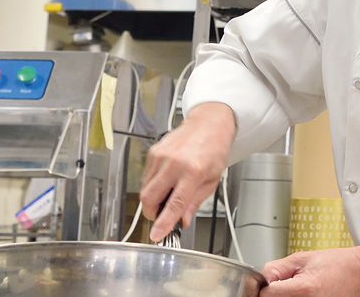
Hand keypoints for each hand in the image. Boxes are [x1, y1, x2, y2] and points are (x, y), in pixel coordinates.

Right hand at [140, 102, 235, 241]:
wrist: (208, 124)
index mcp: (194, 172)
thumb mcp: (213, 179)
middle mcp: (175, 163)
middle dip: (152, 213)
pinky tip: (167, 179)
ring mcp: (161, 156)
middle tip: (162, 215)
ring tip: (169, 193)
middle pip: (150, 198)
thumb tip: (182, 220)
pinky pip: (146, 177)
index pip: (174, 204)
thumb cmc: (214, 149)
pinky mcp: (153, 152)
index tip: (157, 235)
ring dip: (153, 199)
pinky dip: (153, 185)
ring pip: (145, 189)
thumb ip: (195, 201)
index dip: (163, 223)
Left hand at [261, 248, 359, 295]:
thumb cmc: (338, 264)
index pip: (266, 295)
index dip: (263, 288)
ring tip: (298, 291)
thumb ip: (277, 268)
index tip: (268, 283)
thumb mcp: (304, 257)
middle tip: (283, 287)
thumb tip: (261, 280)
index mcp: (304, 289)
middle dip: (274, 295)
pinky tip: (304, 296)